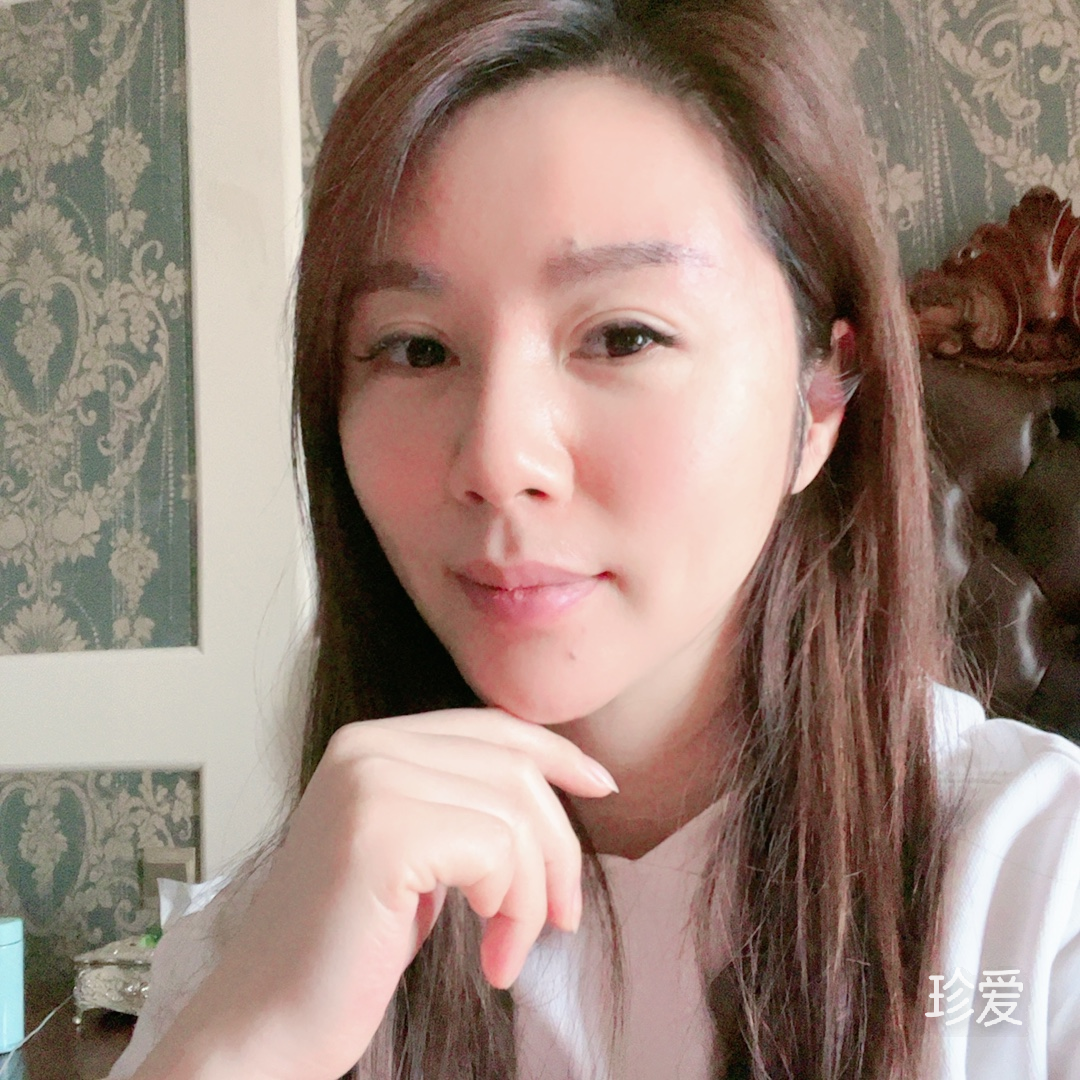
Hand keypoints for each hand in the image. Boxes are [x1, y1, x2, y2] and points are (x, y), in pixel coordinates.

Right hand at [134, 707, 617, 1079]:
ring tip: (508, 951)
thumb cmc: (348, 951)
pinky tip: (492, 961)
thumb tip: (547, 784)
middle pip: (514, 769)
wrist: (266, 1026)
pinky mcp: (382, 834)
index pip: (489, 727)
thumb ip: (458, 803)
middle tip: (560, 920)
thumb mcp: (415, 853)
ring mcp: (369, 784)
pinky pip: (498, 852)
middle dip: (556, 849)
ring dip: (533, 896)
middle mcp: (365, 747)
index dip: (554, 752)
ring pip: (514, 814)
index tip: (601, 785)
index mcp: (369, 743)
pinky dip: (513, 913)